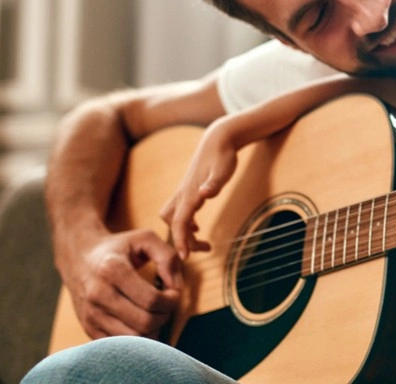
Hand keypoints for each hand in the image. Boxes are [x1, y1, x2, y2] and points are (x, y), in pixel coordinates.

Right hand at [59, 229, 181, 338]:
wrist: (79, 258)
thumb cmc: (119, 248)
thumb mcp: (145, 239)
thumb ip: (168, 257)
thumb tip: (176, 287)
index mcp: (111, 269)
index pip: (151, 299)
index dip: (172, 300)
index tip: (174, 292)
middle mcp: (97, 294)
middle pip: (145, 322)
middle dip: (165, 316)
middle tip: (167, 304)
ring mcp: (91, 314)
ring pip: (134, 338)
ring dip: (154, 329)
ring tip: (155, 312)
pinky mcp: (89, 329)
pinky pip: (121, 345)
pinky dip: (138, 338)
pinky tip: (141, 321)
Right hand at [160, 121, 239, 258]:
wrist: (218, 139)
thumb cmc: (223, 155)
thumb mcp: (223, 170)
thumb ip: (214, 183)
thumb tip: (204, 193)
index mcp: (190, 193)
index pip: (179, 222)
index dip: (180, 240)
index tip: (184, 257)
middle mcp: (183, 194)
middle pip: (174, 223)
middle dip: (183, 240)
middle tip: (204, 250)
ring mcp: (184, 191)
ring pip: (173, 218)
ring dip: (183, 232)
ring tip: (202, 243)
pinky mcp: (188, 190)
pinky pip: (179, 212)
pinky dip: (185, 223)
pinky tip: (197, 227)